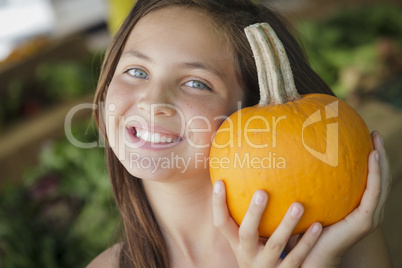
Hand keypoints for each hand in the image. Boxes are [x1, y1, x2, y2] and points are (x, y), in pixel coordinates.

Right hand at [213, 182, 321, 266]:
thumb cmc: (259, 254)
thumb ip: (247, 218)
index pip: (221, 223)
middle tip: (262, 192)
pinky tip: (317, 225)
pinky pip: (297, 258)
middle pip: (247, 233)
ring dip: (286, 225)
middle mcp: (248, 255)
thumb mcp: (248, 241)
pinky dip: (306, 242)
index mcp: (236, 244)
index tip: (219, 182)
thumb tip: (241, 179)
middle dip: (253, 213)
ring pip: (275, 245)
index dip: (218, 204)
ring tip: (298, 205)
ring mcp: (266, 266)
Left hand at [299, 130, 391, 266]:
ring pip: (381, 183)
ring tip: (376, 139)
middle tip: (374, 134)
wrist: (309, 254)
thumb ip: (312, 186)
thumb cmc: (307, 228)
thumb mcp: (314, 202)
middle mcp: (369, 211)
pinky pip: (373, 192)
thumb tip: (296, 160)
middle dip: (380, 155)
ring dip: (381, 160)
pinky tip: (372, 156)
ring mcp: (370, 216)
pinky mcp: (365, 221)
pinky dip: (375, 174)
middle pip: (380, 179)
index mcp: (359, 208)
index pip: (371, 181)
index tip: (367, 139)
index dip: (373, 161)